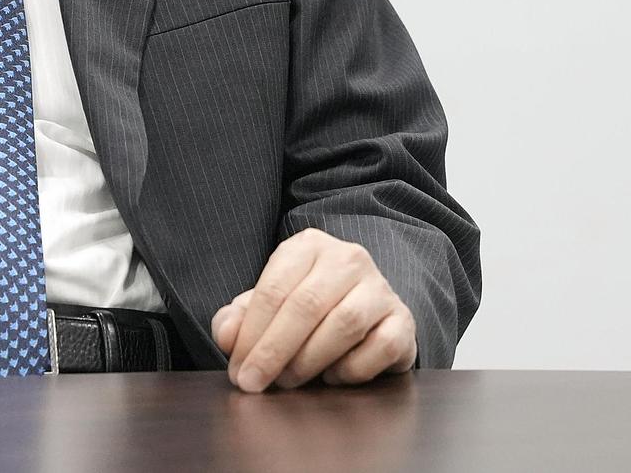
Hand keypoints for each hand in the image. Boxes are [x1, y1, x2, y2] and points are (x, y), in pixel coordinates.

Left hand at [210, 228, 416, 392]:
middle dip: (274, 351)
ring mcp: (380, 288)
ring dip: (310, 360)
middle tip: (255, 383)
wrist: (365, 310)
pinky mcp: (403, 320)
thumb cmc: (308, 309)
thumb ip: (239, 318)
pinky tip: (334, 376)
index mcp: (308, 246)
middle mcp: (348, 259)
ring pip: (344, 323)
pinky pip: (380, 347)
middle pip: (306, 305)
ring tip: (290, 381)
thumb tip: (227, 336)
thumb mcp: (269, 306)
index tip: (238, 372)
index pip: (274, 289)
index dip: (252, 335)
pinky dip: (353, 369)